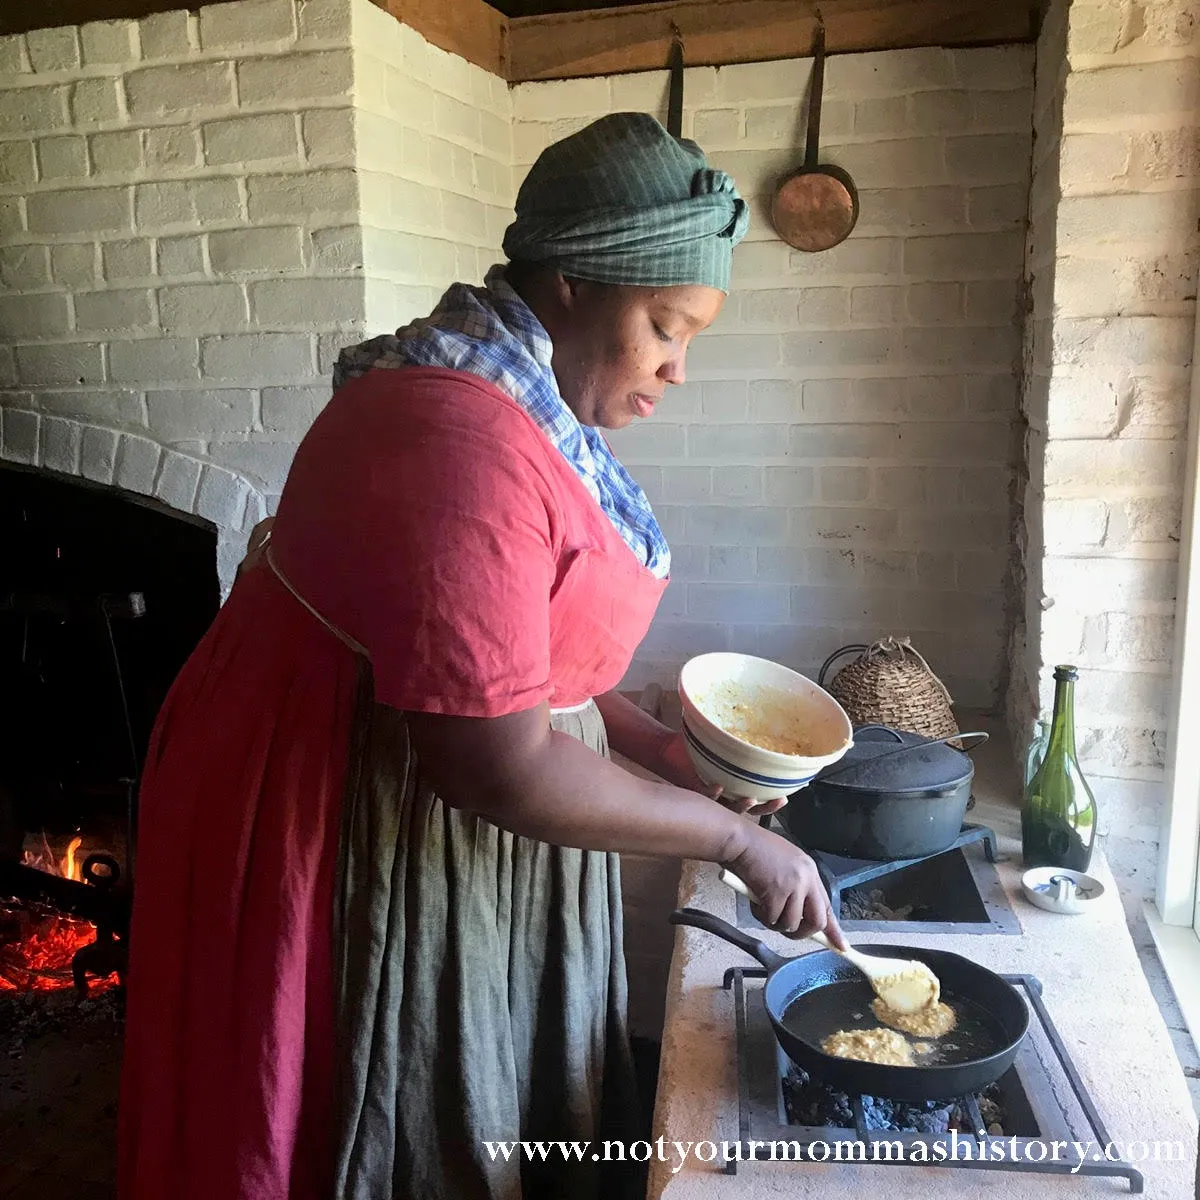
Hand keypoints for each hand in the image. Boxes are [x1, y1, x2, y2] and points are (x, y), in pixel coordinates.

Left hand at [655, 732, 788, 817]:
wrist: (667, 749)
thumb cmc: (696, 748)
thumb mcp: (722, 745)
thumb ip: (737, 743)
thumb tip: (761, 725)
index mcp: (733, 787)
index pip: (758, 801)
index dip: (771, 803)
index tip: (786, 797)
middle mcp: (723, 795)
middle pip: (749, 811)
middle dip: (764, 808)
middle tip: (779, 800)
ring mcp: (708, 796)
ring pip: (728, 809)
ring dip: (741, 807)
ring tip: (751, 799)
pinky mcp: (693, 789)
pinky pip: (705, 796)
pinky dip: (713, 792)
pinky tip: (719, 786)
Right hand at [724, 825, 846, 949]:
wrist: (738, 839)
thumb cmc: (755, 851)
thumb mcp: (785, 866)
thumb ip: (796, 888)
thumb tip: (800, 917)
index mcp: (810, 872)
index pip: (827, 906)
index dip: (833, 930)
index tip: (841, 946)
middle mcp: (806, 879)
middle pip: (817, 922)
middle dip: (802, 934)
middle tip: (787, 931)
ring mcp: (793, 885)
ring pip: (791, 923)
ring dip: (774, 922)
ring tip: (762, 907)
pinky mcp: (776, 892)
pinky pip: (772, 919)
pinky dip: (760, 915)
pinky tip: (754, 900)